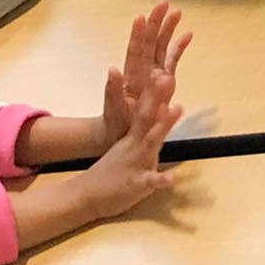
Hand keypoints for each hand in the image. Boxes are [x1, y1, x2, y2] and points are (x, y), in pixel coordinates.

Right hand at [73, 72, 180, 222]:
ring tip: (177, 108)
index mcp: (133, 135)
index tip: (163, 70)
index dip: (154, 90)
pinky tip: (173, 178)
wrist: (87, 194)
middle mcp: (135, 143)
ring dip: (164, 125)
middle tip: (167, 76)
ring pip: (151, 141)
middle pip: (146, 116)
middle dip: (158, 97)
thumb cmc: (113, 170)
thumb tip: (159, 110)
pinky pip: (151, 180)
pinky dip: (161, 179)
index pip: (144, 108)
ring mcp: (136, 161)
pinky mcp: (137, 183)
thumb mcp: (128, 146)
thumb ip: (143, 130)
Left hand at [97, 2, 189, 156]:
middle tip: (163, 4)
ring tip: (177, 12)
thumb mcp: (114, 109)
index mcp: (130, 75)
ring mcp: (154, 73)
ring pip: (161, 46)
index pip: (135, 50)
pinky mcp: (165, 80)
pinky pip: (173, 59)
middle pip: (150, 41)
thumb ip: (112, 91)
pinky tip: (187, 34)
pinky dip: (179, 47)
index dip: (137, 34)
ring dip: (168, 29)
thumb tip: (112, 70)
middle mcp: (143, 69)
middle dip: (156, 23)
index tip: (141, 17)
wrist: (122, 132)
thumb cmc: (116, 120)